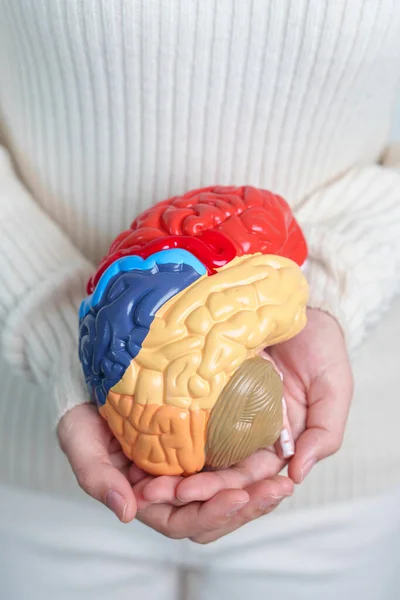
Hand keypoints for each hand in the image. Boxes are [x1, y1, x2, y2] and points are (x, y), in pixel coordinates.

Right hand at [57, 403, 292, 538]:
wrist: (97, 371)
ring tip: (284, 479)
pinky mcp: (206, 439)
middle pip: (214, 511)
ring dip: (258, 489)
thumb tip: (127, 512)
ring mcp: (191, 463)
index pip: (180, 521)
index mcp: (145, 495)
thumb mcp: (78, 438)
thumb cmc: (82, 407)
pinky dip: (255, 461)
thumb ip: (96, 476)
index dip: (209, 514)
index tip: (237, 496)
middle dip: (246, 506)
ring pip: (230, 489)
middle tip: (276, 489)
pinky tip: (277, 453)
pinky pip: (235, 459)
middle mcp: (172, 485)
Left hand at [139, 308, 352, 505]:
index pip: (250, 478)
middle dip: (189, 487)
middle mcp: (246, 432)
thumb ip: (324, 433)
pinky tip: (141, 444)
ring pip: (197, 450)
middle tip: (155, 493)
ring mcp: (223, 410)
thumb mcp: (333, 389)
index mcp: (276, 442)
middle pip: (217, 470)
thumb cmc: (320, 347)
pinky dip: (167, 430)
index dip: (222, 490)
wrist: (298, 306)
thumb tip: (299, 473)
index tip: (192, 493)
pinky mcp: (205, 386)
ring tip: (143, 482)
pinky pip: (186, 412)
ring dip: (172, 469)